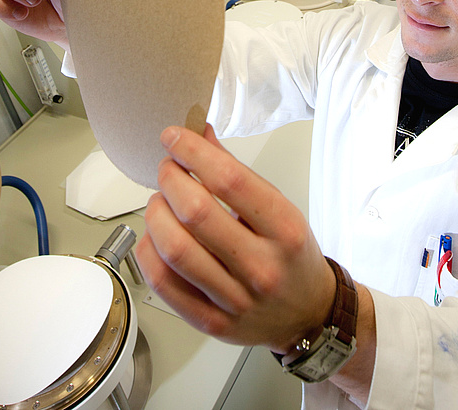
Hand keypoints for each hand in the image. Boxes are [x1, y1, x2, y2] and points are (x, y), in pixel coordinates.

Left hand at [136, 124, 335, 353]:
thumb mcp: (280, 209)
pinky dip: (148, 250)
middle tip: (168, 169)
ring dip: (156, 213)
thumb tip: (199, 137)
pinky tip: (155, 235)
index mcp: (284, 229)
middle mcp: (261, 265)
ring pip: (174, 248)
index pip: (230, 180)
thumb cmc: (293, 256)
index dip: (193, 152)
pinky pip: (163, 282)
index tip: (174, 137)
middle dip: (170, 178)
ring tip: (161, 201)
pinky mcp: (210, 321)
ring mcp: (235, 298)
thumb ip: (237, 174)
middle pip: (195, 211)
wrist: (308, 313)